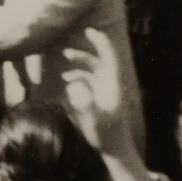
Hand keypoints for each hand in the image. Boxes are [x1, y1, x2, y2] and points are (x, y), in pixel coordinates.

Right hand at [61, 27, 132, 155]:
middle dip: (85, 53)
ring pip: (94, 71)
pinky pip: (91, 82)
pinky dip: (80, 77)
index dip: (101, 43)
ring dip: (80, 64)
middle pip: (100, 62)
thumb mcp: (93, 120)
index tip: (90, 30)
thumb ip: (84, 102)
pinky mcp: (102, 100)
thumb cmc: (106, 135)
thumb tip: (74, 85)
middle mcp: (111, 86)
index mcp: (112, 86)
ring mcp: (107, 93)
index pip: (109, 58)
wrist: (116, 150)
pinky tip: (68, 81)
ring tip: (65, 59)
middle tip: (68, 50)